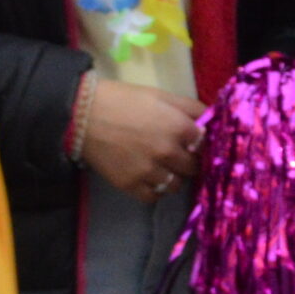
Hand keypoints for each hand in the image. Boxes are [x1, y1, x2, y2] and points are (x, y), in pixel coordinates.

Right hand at [80, 80, 205, 203]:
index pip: (205, 145)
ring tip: (164, 167)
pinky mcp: (130, 185)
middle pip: (194, 167)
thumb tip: (211, 120)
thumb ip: (190, 108)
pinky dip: (155, 190)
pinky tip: (150, 178)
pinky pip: (154, 197)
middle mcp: (168, 152)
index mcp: (178, 127)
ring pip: (177, 185)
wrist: (83, 114)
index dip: (201, 144)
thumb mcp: (162, 96)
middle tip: (180, 155)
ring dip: (174, 177)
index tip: (195, 143)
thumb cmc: (124, 100)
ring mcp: (149, 171)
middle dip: (190, 161)